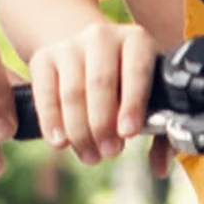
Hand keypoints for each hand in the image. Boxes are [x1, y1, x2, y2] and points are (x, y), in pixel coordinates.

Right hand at [26, 19, 157, 163]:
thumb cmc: (126, 80)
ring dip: (80, 130)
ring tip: (91, 155)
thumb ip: (160, 130)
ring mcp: (70, 45)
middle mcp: (102, 36)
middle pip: (100, 83)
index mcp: (136, 40)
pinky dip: (52, 122)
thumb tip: (160, 167)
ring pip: (72, 92)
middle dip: (103, 124)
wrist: (87, 48)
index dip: (132, 103)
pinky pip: (45, 94)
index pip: (136, 70)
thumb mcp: (149, 92)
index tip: (128, 134)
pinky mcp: (43, 58)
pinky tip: (61, 143)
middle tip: (110, 153)